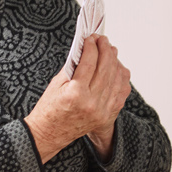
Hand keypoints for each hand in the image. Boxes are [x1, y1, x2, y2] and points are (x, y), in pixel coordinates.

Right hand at [25, 35, 130, 162]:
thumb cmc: (50, 108)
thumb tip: (87, 47)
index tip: (91, 38)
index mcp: (76, 93)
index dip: (92, 47)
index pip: (90, 62)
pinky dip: (120, 77)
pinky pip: (121, 91)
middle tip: (103, 40)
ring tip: (110, 51)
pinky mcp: (108, 114)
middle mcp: (92, 102)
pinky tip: (116, 67)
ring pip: (116, 78)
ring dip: (115, 61)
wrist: (50, 133)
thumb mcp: (57, 83)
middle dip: (105, 50)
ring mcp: (102, 110)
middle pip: (106, 68)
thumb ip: (74, 65)